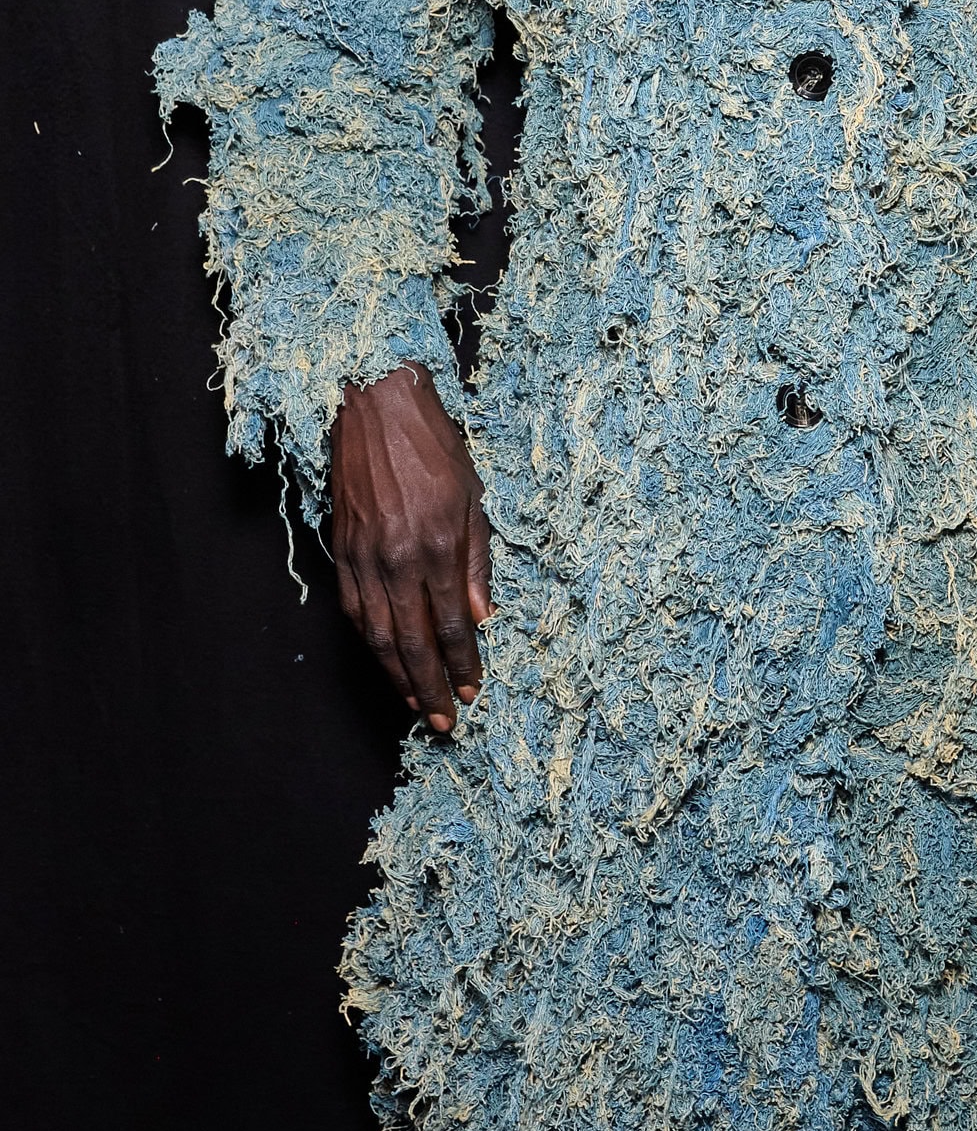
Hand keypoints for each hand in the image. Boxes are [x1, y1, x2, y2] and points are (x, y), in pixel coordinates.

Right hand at [330, 365, 490, 729]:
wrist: (375, 407)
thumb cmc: (433, 448)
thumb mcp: (473, 498)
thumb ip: (477, 561)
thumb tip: (482, 618)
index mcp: (436, 545)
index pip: (452, 624)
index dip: (463, 663)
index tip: (473, 690)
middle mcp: (397, 560)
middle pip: (412, 642)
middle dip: (430, 687)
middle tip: (444, 723)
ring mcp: (363, 558)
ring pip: (377, 636)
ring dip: (396, 678)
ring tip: (416, 706)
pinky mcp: (341, 552)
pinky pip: (353, 612)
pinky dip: (369, 646)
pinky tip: (384, 664)